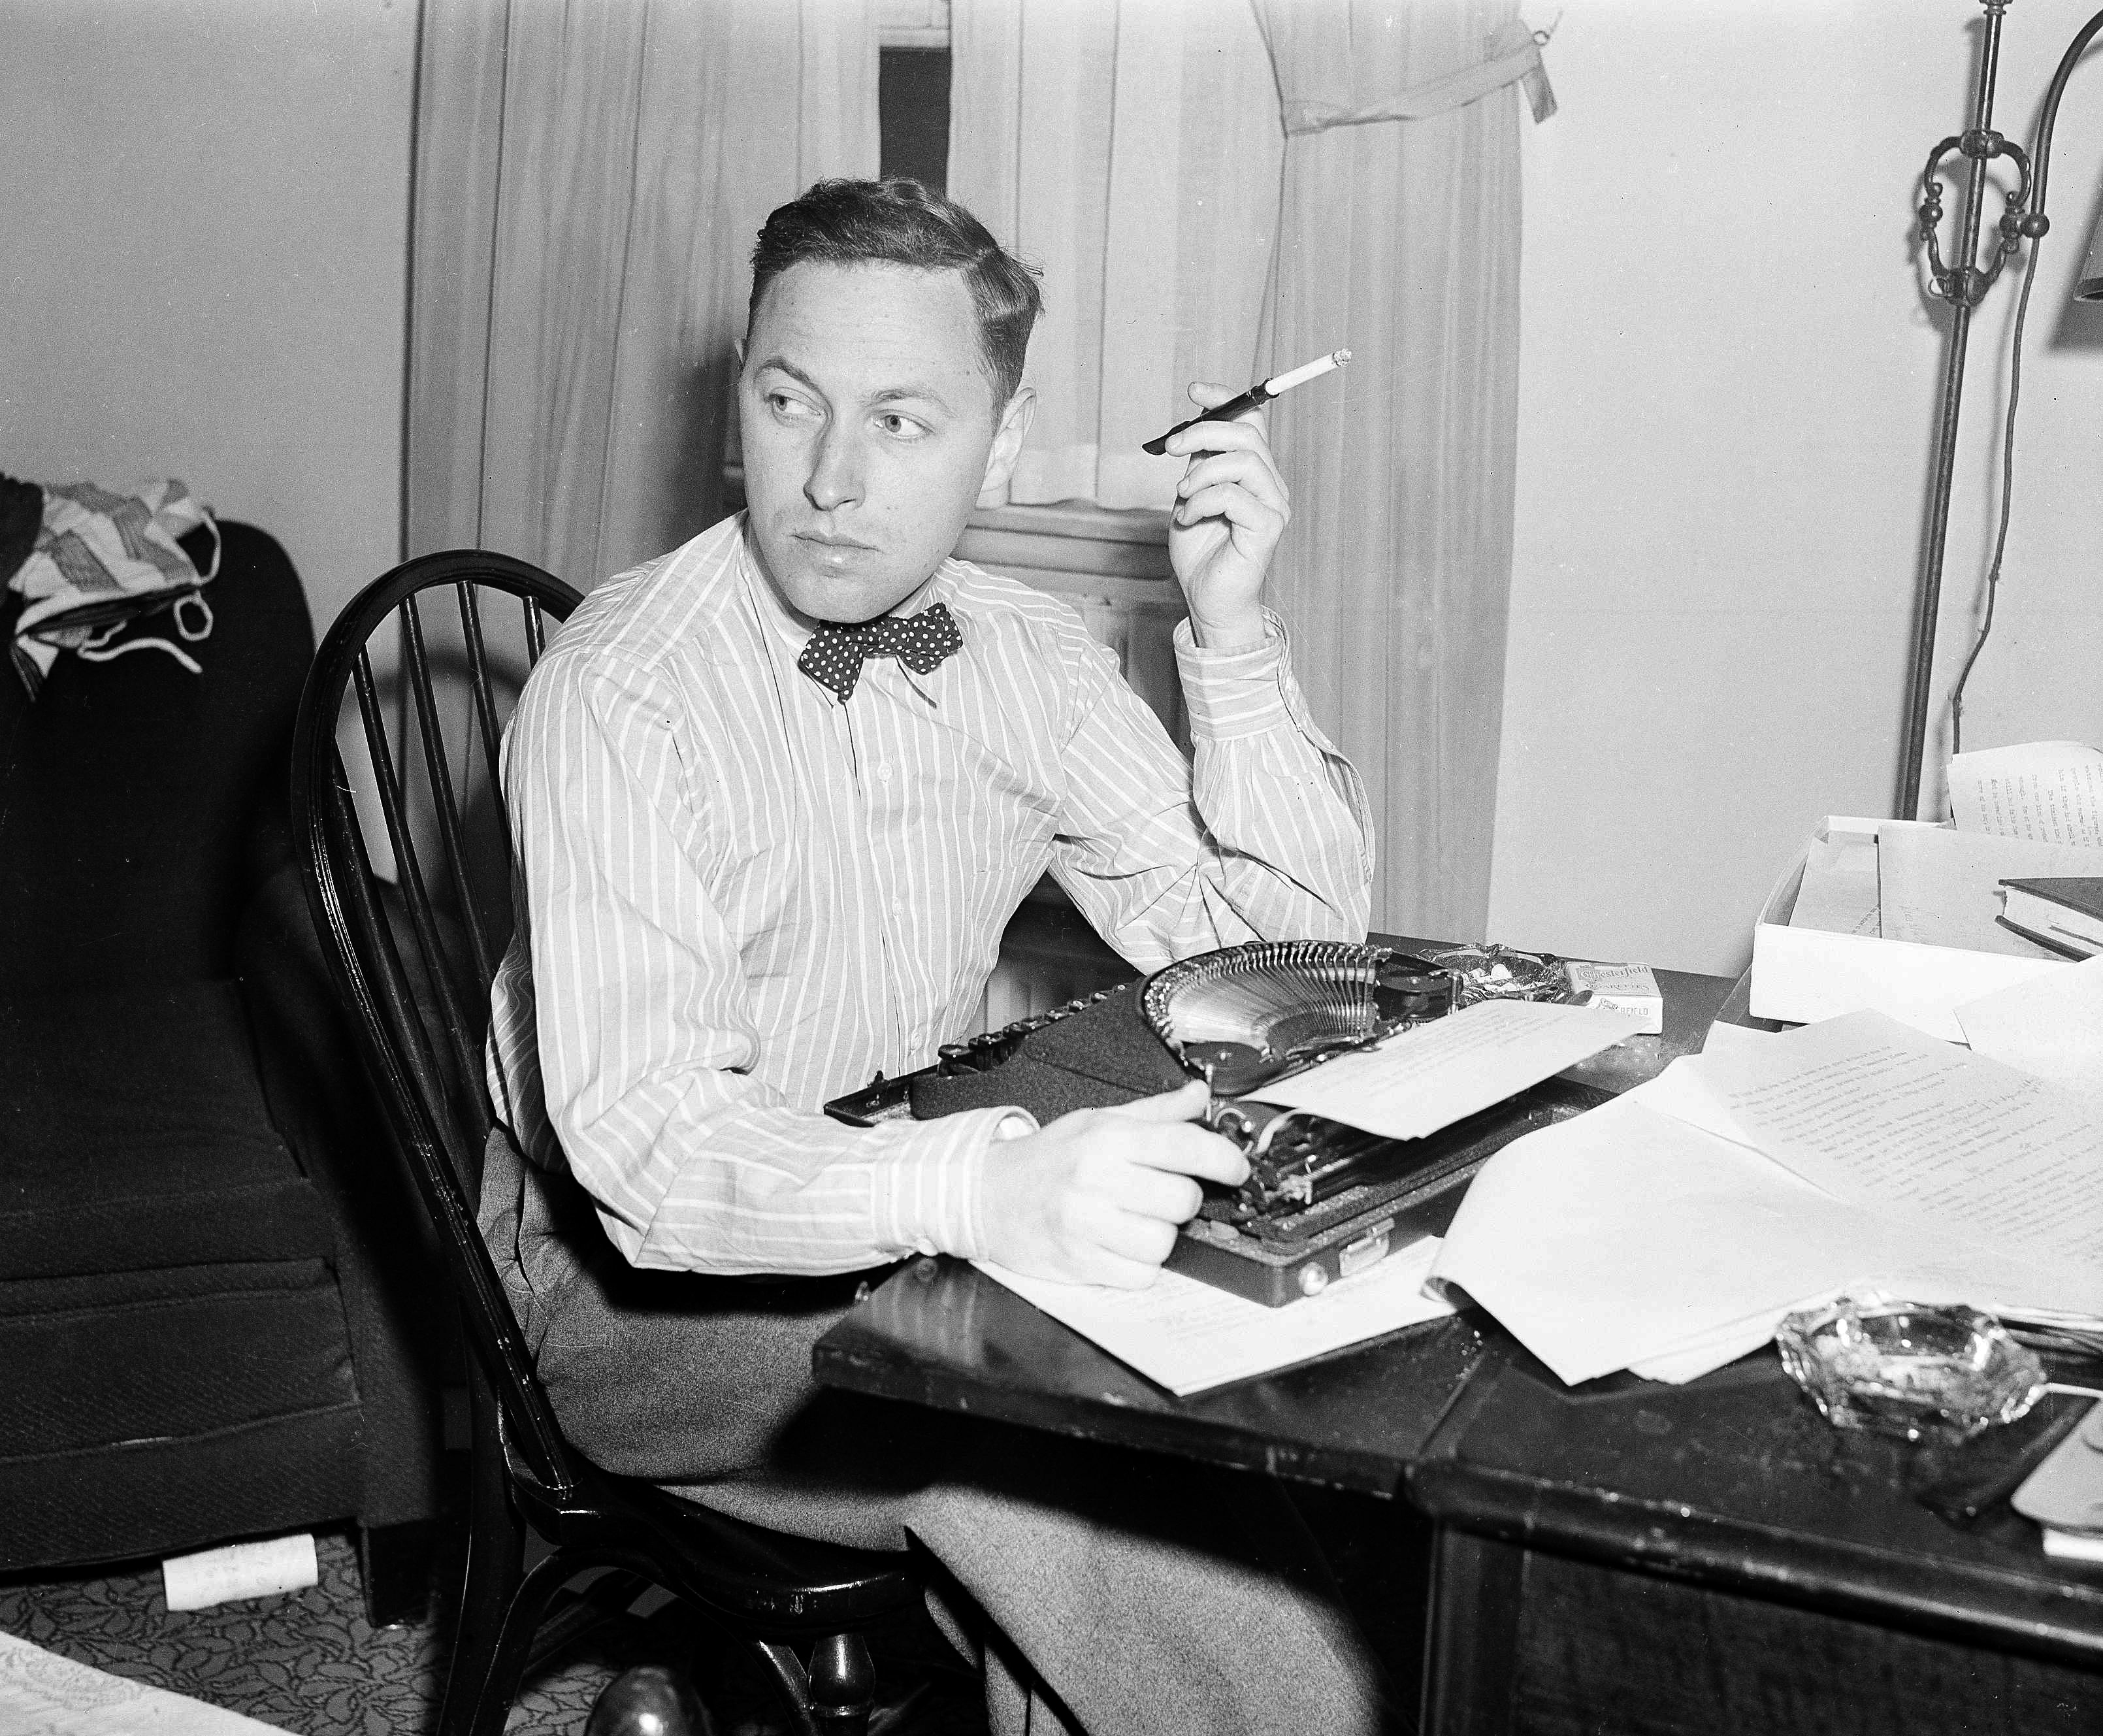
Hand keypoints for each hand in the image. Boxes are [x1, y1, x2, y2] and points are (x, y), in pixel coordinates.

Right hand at [978, 1080, 1249, 1288]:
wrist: (983, 1194)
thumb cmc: (1046, 1160)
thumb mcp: (1096, 1122)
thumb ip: (1155, 1112)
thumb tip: (1199, 1095)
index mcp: (1107, 1137)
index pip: (1185, 1145)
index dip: (1224, 1159)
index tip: (1237, 1168)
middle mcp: (1096, 1177)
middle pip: (1182, 1199)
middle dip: (1181, 1200)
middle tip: (1159, 1194)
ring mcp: (1085, 1223)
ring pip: (1164, 1241)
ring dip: (1159, 1235)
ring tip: (1132, 1220)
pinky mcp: (1079, 1263)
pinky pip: (1140, 1275)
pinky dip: (1138, 1265)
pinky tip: (1117, 1245)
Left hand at [1162, 381, 1290, 649]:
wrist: (1206, 598)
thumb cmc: (1200, 551)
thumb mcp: (1190, 494)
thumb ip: (1198, 463)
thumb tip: (1191, 428)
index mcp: (1254, 472)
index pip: (1251, 421)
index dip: (1225, 398)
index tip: (1194, 390)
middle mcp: (1271, 484)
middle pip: (1249, 434)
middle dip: (1204, 432)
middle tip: (1171, 448)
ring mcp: (1273, 506)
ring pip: (1245, 461)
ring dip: (1201, 473)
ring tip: (1181, 497)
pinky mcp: (1267, 528)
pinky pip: (1234, 496)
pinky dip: (1202, 502)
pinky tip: (1187, 518)